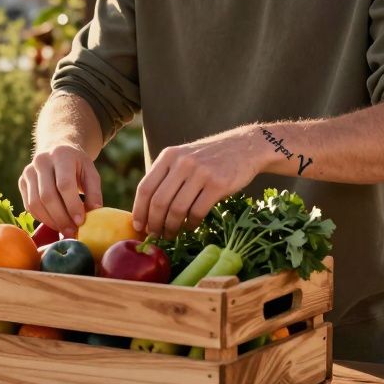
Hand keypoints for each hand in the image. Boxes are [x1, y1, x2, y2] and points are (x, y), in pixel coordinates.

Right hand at [19, 144, 103, 237]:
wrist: (56, 150)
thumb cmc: (77, 165)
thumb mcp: (90, 172)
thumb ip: (94, 192)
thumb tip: (94, 212)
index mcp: (61, 154)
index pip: (64, 184)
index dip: (72, 205)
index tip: (80, 221)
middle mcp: (41, 161)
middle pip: (47, 196)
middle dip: (61, 218)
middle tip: (72, 232)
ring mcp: (28, 171)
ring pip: (35, 203)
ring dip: (51, 221)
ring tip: (65, 230)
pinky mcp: (21, 182)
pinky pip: (29, 206)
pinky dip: (42, 218)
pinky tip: (55, 223)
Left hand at [131, 127, 265, 237]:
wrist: (245, 147)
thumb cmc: (210, 158)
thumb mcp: (184, 157)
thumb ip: (166, 176)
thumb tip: (146, 209)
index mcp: (169, 155)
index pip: (145, 187)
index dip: (139, 211)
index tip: (138, 226)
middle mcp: (182, 162)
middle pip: (158, 201)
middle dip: (154, 224)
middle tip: (156, 236)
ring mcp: (200, 172)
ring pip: (177, 209)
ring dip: (172, 227)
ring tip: (172, 235)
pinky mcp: (217, 184)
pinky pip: (197, 211)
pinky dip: (191, 224)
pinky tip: (190, 227)